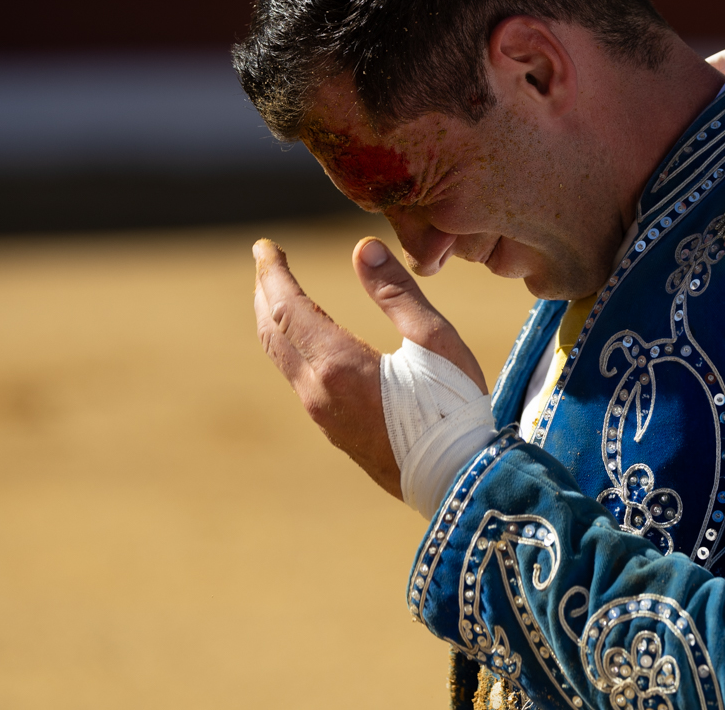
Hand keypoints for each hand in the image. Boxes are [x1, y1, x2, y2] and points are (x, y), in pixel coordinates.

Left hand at [252, 236, 486, 499]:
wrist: (459, 478)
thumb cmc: (455, 407)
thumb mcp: (435, 340)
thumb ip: (397, 292)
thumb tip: (363, 249)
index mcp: (339, 365)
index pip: (288, 308)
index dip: (272, 273)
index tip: (265, 245)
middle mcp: (319, 392)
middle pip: (273, 332)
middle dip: (265, 291)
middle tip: (266, 259)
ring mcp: (323, 415)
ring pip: (281, 358)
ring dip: (274, 319)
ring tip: (277, 293)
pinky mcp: (335, 430)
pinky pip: (297, 377)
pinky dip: (290, 344)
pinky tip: (305, 338)